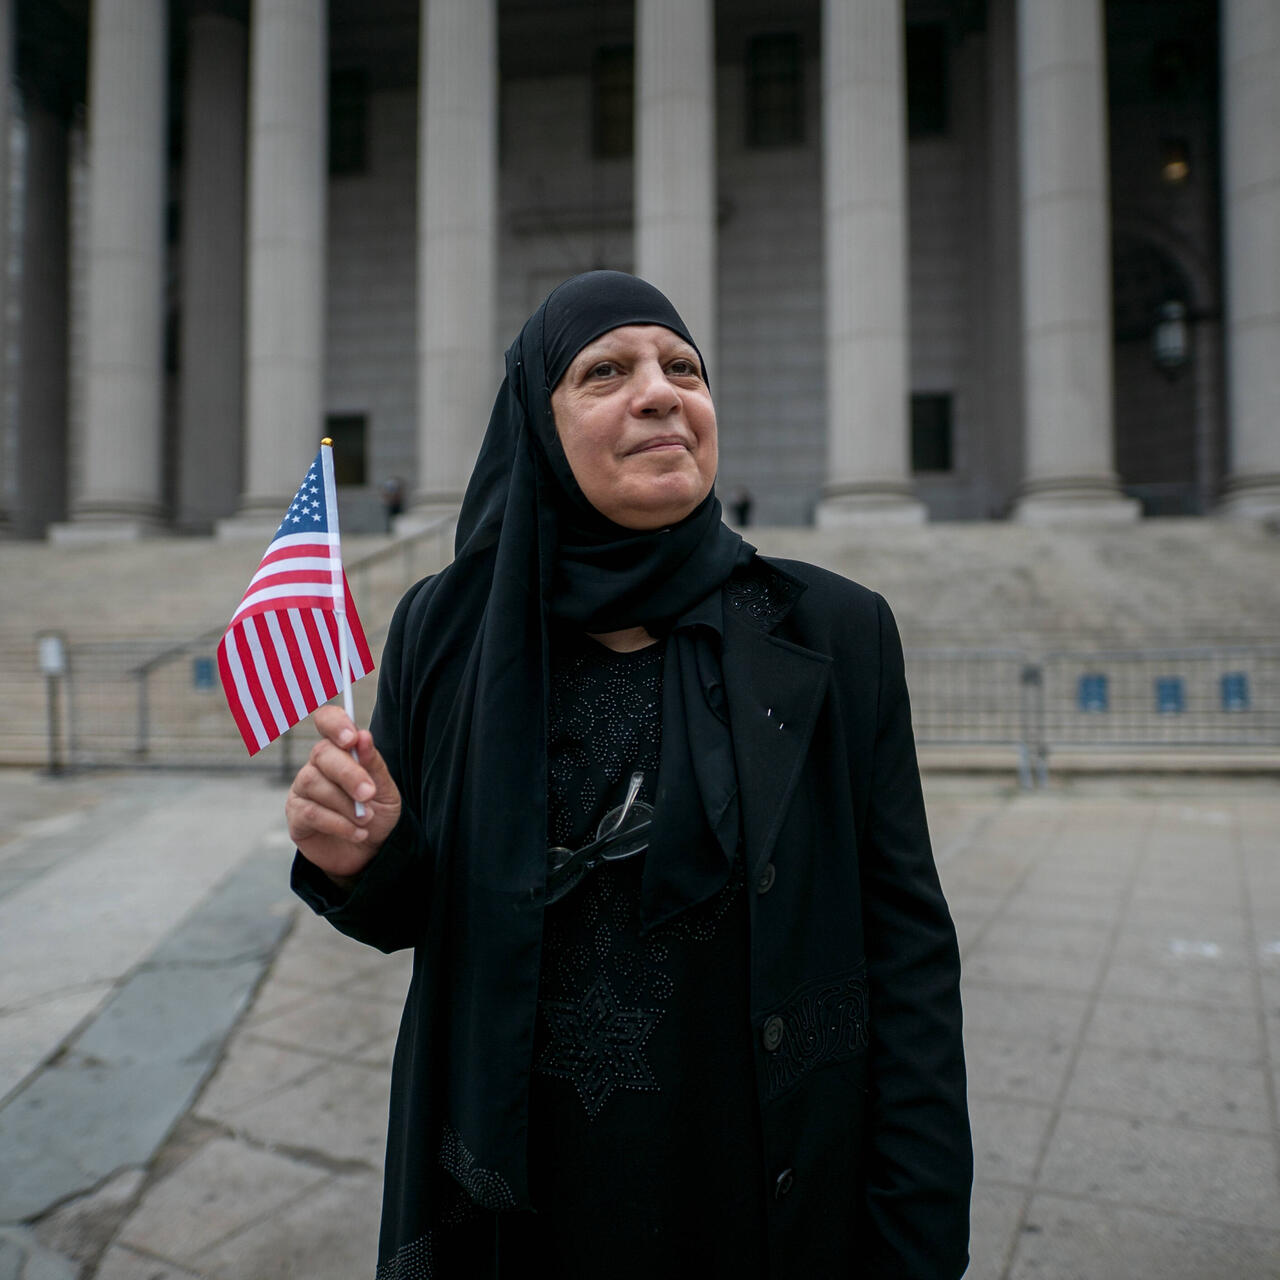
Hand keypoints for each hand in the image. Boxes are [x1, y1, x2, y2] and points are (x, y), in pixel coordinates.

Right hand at [286, 704, 402, 888]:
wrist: (370, 852)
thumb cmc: (377, 814)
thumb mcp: (385, 790)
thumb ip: (374, 764)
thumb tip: (363, 736)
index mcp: (340, 750)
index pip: (327, 720)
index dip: (335, 723)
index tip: (352, 738)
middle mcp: (317, 765)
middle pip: (322, 753)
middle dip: (349, 773)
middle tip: (369, 794)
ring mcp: (302, 789)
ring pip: (314, 783)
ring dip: (345, 803)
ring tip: (367, 820)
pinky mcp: (296, 816)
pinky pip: (310, 812)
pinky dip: (338, 823)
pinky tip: (357, 832)